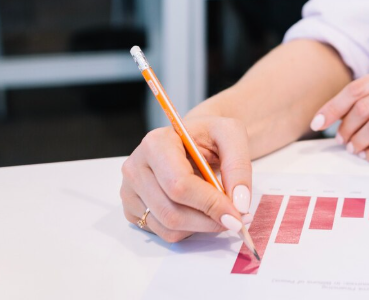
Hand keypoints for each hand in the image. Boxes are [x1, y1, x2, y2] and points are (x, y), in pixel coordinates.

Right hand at [120, 116, 252, 242]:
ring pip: (168, 228)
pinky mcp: (132, 209)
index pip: (180, 185)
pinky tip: (199, 211)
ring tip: (218, 211)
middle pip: (172, 212)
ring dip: (201, 227)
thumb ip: (238, 166)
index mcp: (156, 144)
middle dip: (209, 221)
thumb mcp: (231, 135)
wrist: (193, 139)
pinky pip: (163, 233)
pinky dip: (188, 229)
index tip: (237, 215)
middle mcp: (136, 168)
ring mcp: (130, 191)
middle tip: (235, 220)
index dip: (210, 204)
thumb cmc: (209, 135)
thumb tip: (239, 204)